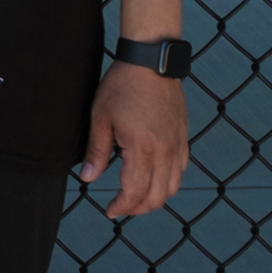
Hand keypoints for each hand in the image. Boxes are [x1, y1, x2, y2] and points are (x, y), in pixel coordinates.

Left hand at [78, 63, 189, 218]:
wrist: (151, 61)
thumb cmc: (122, 86)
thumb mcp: (101, 118)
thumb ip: (96, 152)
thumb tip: (88, 179)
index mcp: (143, 148)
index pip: (135, 192)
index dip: (122, 206)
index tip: (110, 211)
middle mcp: (166, 151)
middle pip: (158, 196)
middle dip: (138, 208)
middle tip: (120, 208)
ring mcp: (178, 144)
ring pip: (173, 186)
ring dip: (155, 198)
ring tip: (135, 198)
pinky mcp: (183, 137)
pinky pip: (181, 170)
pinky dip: (168, 182)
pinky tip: (153, 179)